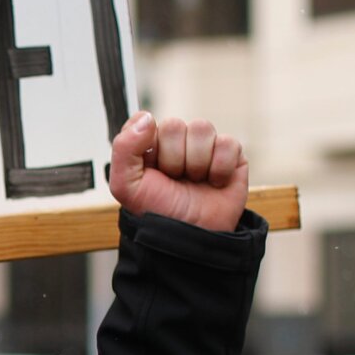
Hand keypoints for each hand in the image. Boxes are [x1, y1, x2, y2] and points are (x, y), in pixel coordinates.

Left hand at [109, 111, 247, 232]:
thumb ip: (124, 147)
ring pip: (202, 128)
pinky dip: (219, 168)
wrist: (189, 237)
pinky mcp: (231, 154)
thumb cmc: (157, 212)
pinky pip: (228, 143)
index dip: (147, 145)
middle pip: (174, 125)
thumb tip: (146, 117)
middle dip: (172, 158)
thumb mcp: (125, 185)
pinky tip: (213, 182)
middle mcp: (176, 142)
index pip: (145, 120)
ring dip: (195, 162)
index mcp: (148, 145)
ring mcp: (204, 146)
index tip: (150, 168)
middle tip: (174, 179)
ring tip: (193, 181)